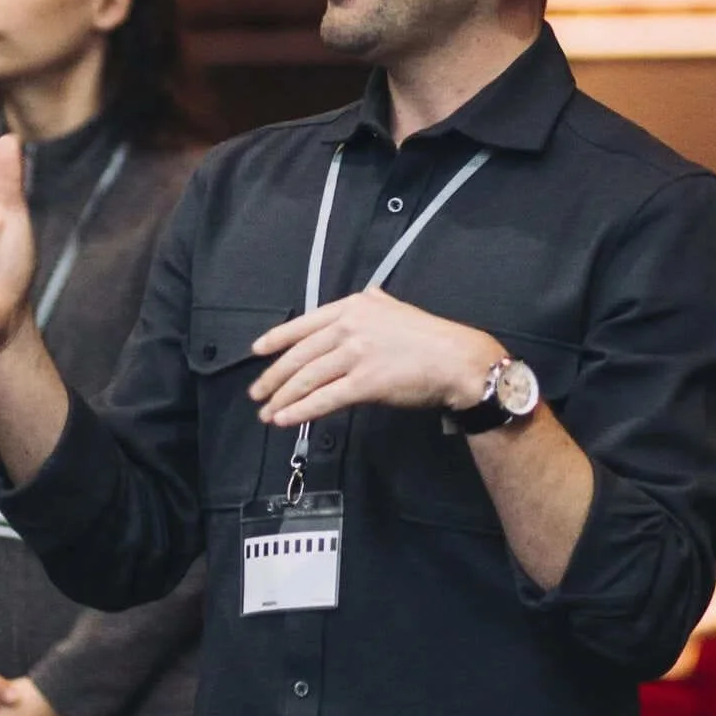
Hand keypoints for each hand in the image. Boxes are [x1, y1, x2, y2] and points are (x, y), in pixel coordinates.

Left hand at [249, 291, 498, 428]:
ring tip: (268, 412)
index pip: (304, 324)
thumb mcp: (395, 308)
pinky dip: (301, 410)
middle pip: (300, 355)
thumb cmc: (430, 337)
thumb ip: (374, 303)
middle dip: (273, 376)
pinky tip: (286, 418)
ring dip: (282, 397)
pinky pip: (325, 399)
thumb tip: (365, 296)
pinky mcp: (365, 383)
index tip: (258, 351)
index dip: (276, 339)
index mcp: (354, 307)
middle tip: (257, 392)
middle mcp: (350, 327)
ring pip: (307, 378)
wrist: (457, 359)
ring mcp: (356, 354)